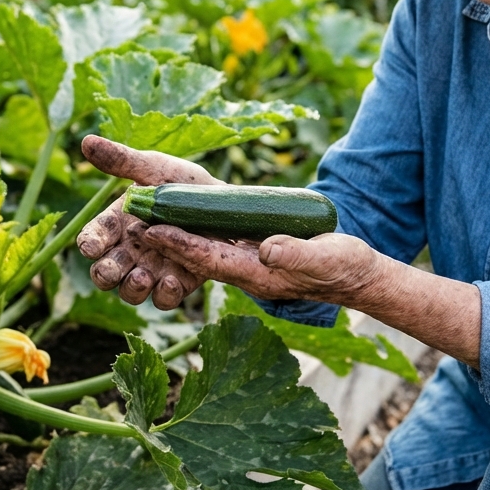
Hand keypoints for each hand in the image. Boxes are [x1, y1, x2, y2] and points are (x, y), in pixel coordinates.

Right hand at [77, 135, 217, 309]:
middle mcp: (129, 252)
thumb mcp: (154, 169)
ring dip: (132, 289)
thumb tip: (86, 141)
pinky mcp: (177, 284)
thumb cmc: (183, 183)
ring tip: (144, 276)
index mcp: (117, 225)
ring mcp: (152, 270)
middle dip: (106, 273)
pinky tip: (173, 281)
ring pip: (130, 292)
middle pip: (105, 273)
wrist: (225, 204)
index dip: (89, 244)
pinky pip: (163, 299)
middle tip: (115, 268)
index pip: (92, 240)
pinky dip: (165, 295)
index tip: (92, 245)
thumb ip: (121, 160)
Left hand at [140, 227, 390, 305]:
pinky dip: (196, 231)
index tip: (154, 230)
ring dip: (175, 233)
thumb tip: (267, 248)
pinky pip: (218, 243)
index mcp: (258, 274)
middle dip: (165, 239)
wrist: (355, 275)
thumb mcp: (325, 257)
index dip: (181, 244)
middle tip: (133, 217)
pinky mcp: (254, 253)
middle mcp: (245, 270)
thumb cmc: (343, 267)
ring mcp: (248, 262)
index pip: (211, 259)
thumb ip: (298, 253)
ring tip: (144, 213)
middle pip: (196, 254)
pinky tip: (180, 214)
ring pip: (203, 248)